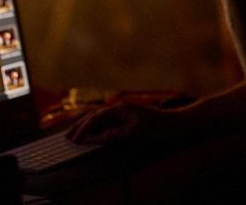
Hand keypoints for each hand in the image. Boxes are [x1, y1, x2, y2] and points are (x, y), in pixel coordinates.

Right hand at [65, 102, 186, 144]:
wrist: (177, 123)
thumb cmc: (158, 128)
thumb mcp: (134, 133)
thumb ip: (113, 135)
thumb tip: (95, 138)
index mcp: (120, 108)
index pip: (96, 118)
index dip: (83, 129)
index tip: (74, 140)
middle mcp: (121, 107)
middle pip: (96, 116)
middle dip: (81, 126)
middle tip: (68, 137)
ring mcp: (125, 110)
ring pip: (101, 117)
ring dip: (88, 126)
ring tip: (76, 134)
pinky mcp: (129, 116)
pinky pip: (109, 120)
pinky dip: (98, 126)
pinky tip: (94, 132)